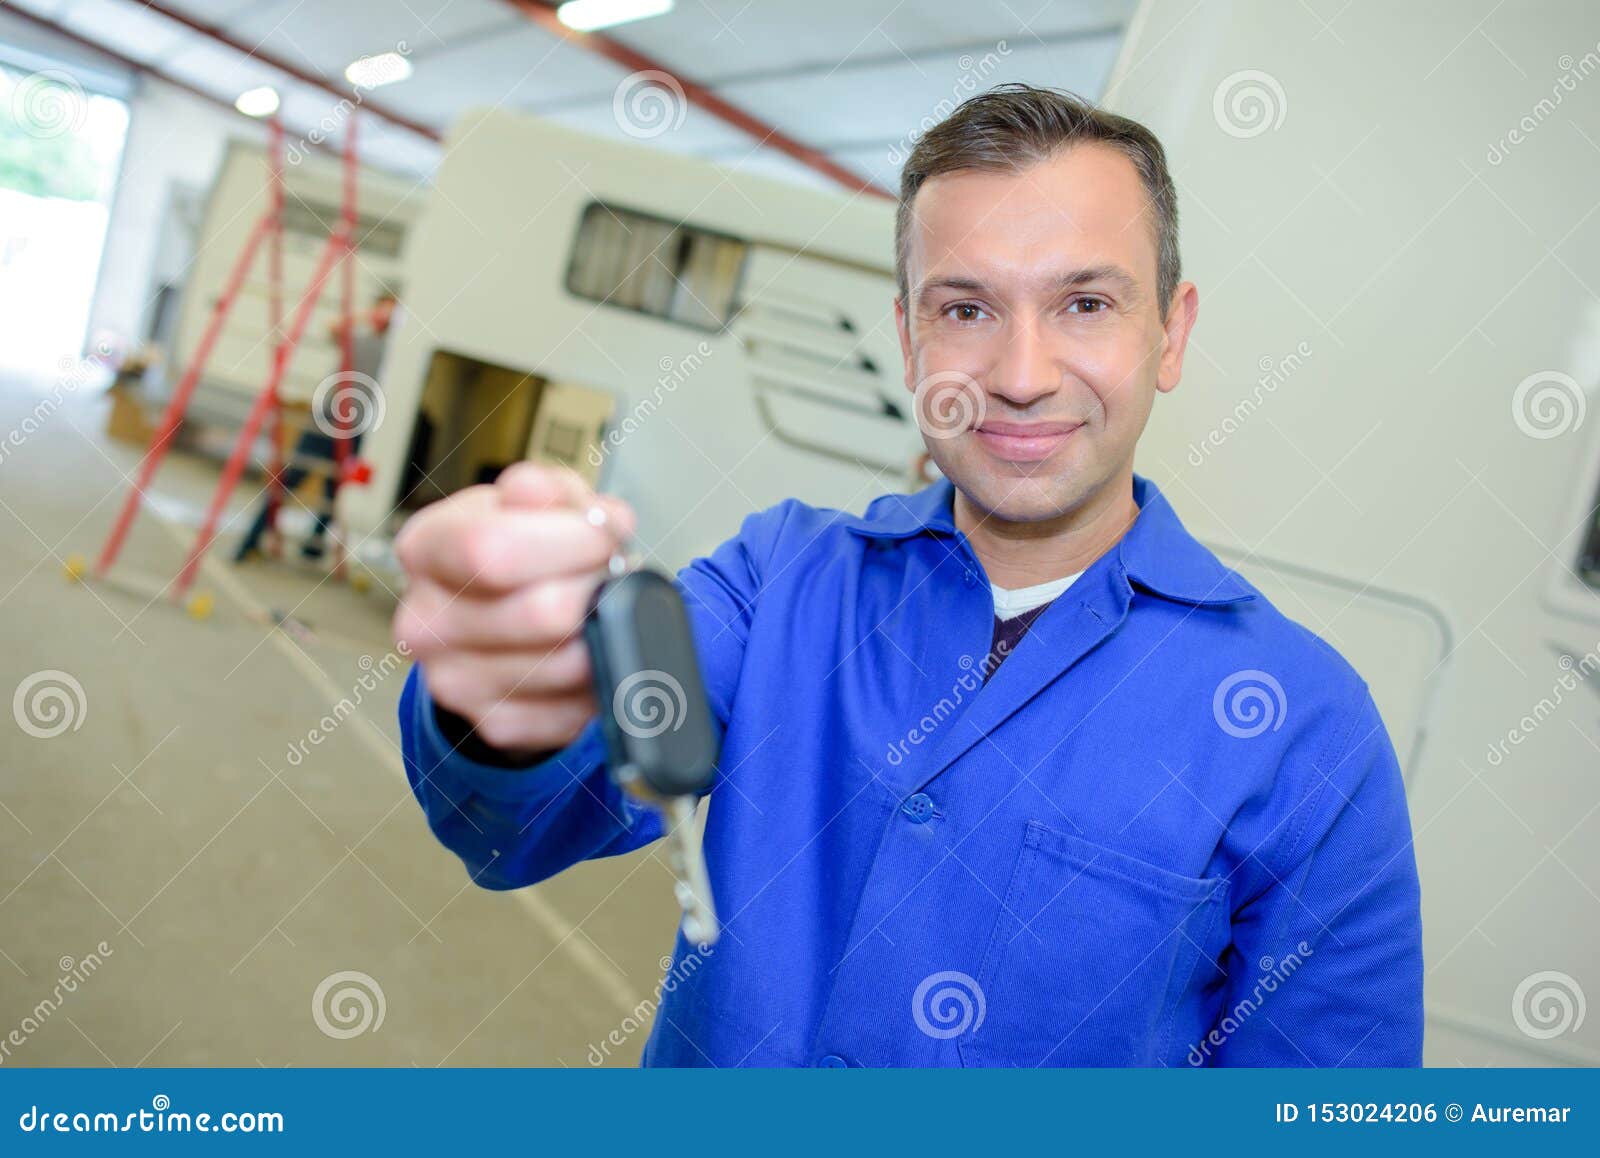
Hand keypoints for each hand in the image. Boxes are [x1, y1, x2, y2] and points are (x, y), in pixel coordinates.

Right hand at [392, 463, 634, 754]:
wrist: (505, 619)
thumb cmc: (524, 551)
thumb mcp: (539, 502)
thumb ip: (550, 491)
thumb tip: (550, 499)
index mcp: (426, 549)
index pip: (491, 548)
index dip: (570, 541)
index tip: (604, 536)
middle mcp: (424, 621)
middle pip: (541, 613)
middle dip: (596, 589)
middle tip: (608, 576)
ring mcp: (453, 681)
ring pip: (568, 664)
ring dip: (603, 634)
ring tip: (598, 610)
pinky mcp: (494, 724)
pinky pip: (574, 708)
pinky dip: (599, 677)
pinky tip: (588, 649)